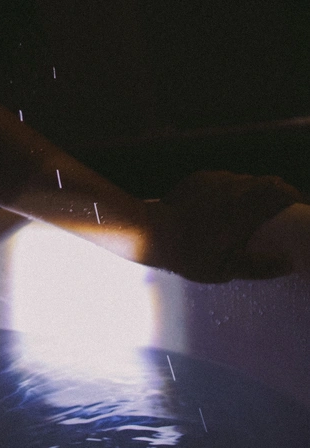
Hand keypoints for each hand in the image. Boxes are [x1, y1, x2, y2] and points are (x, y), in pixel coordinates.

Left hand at [146, 170, 305, 282]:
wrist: (151, 232)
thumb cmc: (189, 254)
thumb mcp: (226, 269)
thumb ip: (260, 266)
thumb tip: (288, 263)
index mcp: (248, 207)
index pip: (283, 192)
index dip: (293, 198)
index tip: (296, 209)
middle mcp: (235, 188)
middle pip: (268, 182)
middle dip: (277, 194)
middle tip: (277, 211)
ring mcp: (216, 180)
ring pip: (245, 180)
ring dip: (252, 192)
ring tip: (249, 211)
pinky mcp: (199, 178)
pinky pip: (223, 181)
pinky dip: (229, 191)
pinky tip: (222, 207)